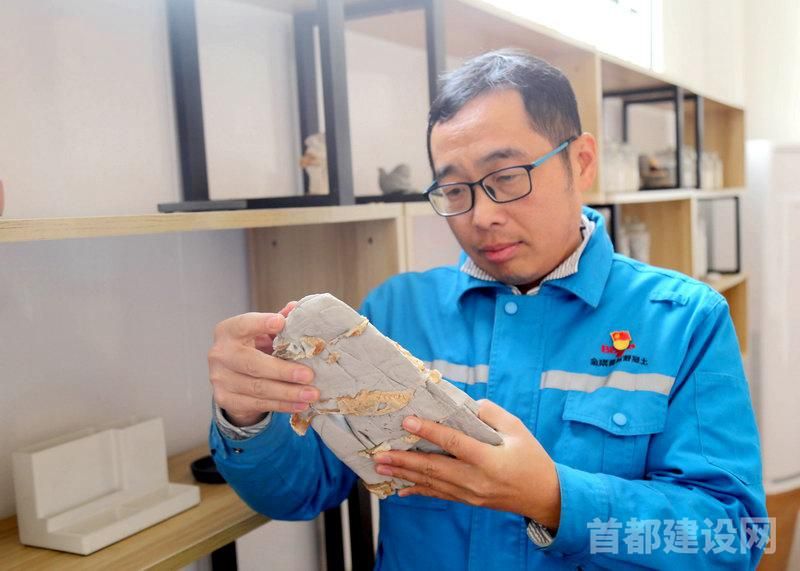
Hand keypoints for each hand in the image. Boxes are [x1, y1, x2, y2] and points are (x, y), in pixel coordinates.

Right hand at [208, 301, 317, 426]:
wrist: (233, 376)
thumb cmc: (254, 347)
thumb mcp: (264, 332)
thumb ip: (280, 321)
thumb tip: (295, 308)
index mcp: (228, 331)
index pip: (244, 325)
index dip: (261, 324)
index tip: (281, 323)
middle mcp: (220, 354)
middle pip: (253, 364)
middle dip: (283, 371)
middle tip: (308, 375)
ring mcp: (220, 378)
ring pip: (258, 388)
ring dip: (288, 393)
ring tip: (311, 394)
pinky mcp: (225, 399)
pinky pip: (258, 404)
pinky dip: (282, 405)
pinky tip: (300, 405)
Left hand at [373, 399, 561, 529]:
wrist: (544, 496)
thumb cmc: (531, 458)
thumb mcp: (517, 430)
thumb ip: (491, 414)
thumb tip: (467, 405)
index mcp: (489, 459)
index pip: (453, 443)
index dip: (429, 431)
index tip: (408, 421)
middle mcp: (476, 479)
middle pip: (433, 468)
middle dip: (404, 460)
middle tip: (379, 454)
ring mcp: (470, 494)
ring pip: (431, 483)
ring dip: (404, 474)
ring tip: (381, 467)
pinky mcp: (468, 501)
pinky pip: (438, 495)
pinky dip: (418, 491)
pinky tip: (400, 488)